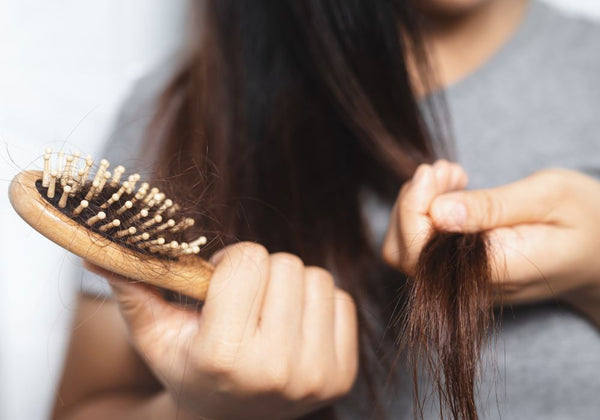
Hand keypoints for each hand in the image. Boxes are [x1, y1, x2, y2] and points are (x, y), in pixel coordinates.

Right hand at [85, 243, 357, 419]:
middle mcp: (275, 370)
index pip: (248, 260)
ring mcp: (315, 376)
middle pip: (286, 265)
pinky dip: (317, 305)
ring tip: (268, 314)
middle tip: (246, 299)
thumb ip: (132, 290)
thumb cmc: (191, 370)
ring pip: (317, 278)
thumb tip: (95, 249)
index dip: (231, 262)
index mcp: (223, 356)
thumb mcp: (156, 336)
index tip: (221, 282)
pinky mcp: (342, 376)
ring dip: (291, 287)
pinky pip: (342, 301)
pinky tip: (293, 328)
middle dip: (262, 272)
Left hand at [383, 163, 599, 322]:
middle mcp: (471, 286)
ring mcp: (464, 283)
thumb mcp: (550, 198)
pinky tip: (453, 191)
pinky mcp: (461, 273)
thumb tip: (438, 213)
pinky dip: (425, 213)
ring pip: (405, 249)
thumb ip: (493, 207)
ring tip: (452, 177)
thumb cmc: (587, 219)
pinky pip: (423, 247)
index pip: (419, 250)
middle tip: (446, 170)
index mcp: (495, 270)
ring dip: (416, 205)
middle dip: (411, 202)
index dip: (413, 206)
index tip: (435, 171)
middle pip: (401, 252)